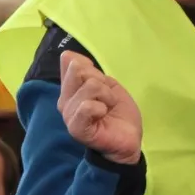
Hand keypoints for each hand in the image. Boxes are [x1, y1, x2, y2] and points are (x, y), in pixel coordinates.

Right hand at [57, 51, 141, 165]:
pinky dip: (101, 107)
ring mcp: (69, 114)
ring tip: (108, 108)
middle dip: (101, 81)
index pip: (70, 62)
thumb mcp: (108, 86)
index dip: (90, 67)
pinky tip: (103, 115)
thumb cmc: (119, 114)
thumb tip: (68, 55)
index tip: (101, 82)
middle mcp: (65, 100)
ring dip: (107, 96)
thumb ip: (90, 72)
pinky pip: (86, 106)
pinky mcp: (76, 128)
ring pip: (89, 86)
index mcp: (71, 89)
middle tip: (108, 98)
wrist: (129, 139)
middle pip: (78, 70)